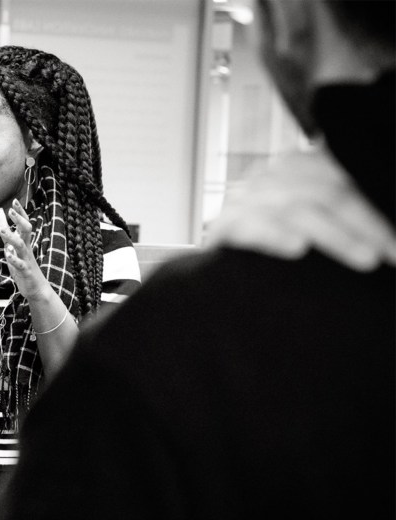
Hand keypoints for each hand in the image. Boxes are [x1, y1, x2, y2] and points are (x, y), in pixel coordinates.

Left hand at [0, 199, 49, 298]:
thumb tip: (0, 211)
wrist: (36, 288)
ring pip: (21, 246)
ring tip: (1, 230)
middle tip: (11, 210)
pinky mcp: (26, 272)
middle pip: (27, 230)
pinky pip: (21, 264)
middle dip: (19, 220)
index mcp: (25, 242)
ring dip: (11, 237)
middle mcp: (27, 248)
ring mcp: (27, 259)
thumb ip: (6, 230)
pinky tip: (7, 254)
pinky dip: (14, 259)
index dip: (20, 213)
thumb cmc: (23, 265)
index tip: (14, 201)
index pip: (25, 223)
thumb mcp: (12, 246)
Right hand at [206, 147, 395, 270]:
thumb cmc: (274, 249)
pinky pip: (252, 227)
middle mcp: (271, 179)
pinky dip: (275, 236)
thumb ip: (338, 213)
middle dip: (365, 225)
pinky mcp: (223, 227)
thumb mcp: (313, 221)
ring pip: (298, 209)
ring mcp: (245, 201)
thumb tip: (383, 237)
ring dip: (336, 236)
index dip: (374, 211)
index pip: (343, 179)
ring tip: (365, 259)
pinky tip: (299, 247)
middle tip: (392, 253)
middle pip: (327, 194)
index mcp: (296, 168)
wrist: (214, 279)